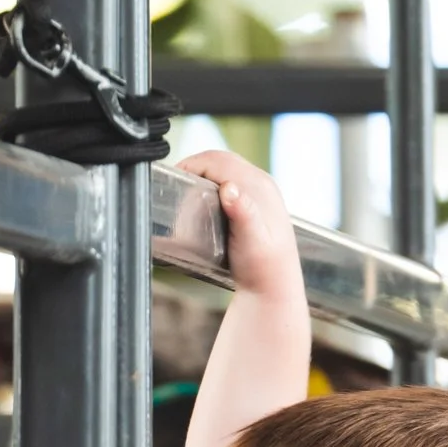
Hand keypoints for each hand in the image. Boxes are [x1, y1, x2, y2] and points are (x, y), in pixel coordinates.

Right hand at [176, 151, 301, 301]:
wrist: (274, 286)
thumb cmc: (262, 266)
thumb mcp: (250, 239)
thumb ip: (242, 211)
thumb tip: (229, 189)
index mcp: (258, 185)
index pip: (218, 160)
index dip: (192, 164)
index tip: (174, 177)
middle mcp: (261, 183)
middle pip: (221, 160)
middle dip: (195, 167)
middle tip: (175, 184)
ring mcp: (261, 192)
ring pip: (225, 170)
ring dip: (204, 175)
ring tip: (187, 192)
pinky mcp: (257, 203)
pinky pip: (231, 182)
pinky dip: (214, 185)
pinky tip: (206, 201)